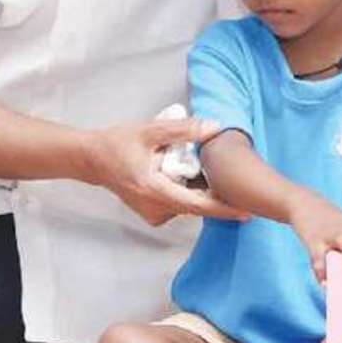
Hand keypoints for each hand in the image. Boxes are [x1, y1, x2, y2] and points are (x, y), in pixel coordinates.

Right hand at [85, 117, 245, 226]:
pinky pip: (181, 205)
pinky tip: (190, 176)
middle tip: (239, 182)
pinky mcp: (155, 215)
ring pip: (190, 206)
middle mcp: (156, 208)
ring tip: (208, 172)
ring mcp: (155, 214)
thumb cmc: (119, 144)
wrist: (93, 160)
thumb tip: (215, 127)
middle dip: (219, 195)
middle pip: (198, 206)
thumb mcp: (150, 131)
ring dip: (202, 191)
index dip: (224, 208)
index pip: (197, 205)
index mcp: (154, 190)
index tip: (248, 210)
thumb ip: (183, 129)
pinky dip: (190, 192)